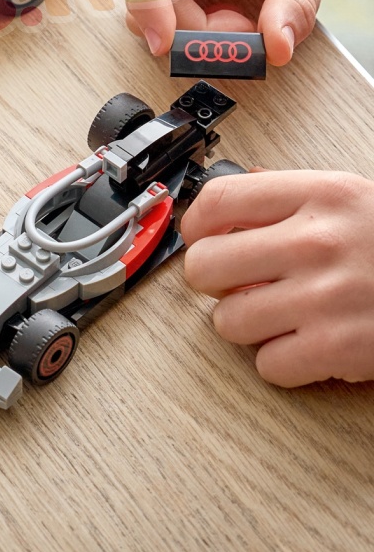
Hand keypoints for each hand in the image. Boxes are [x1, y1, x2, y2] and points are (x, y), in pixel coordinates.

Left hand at [182, 170, 373, 385]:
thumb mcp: (354, 199)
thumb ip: (293, 197)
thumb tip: (241, 187)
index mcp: (321, 196)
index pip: (219, 201)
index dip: (197, 226)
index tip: (204, 239)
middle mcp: (318, 241)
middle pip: (205, 266)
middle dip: (217, 282)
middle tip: (242, 284)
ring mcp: (326, 295)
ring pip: (228, 322)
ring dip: (250, 325)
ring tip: (283, 315)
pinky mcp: (338, 347)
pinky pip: (267, 364)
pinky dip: (283, 362)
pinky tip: (307, 343)